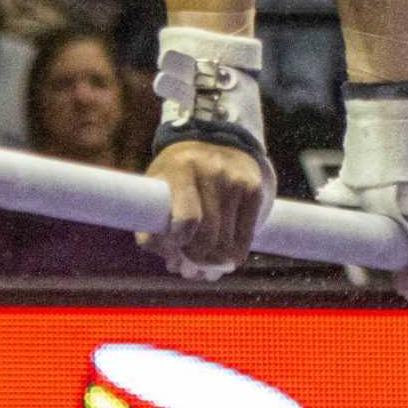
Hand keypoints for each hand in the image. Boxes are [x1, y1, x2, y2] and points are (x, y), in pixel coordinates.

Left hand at [142, 142, 269, 278]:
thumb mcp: (157, 190)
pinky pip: (247, 235)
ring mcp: (236, 180)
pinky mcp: (253, 189)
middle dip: (197, 258)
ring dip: (216, 261)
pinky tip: (228, 257)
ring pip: (227, 241)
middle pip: (208, 235)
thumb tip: (176, 264)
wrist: (213, 140)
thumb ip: (153, 230)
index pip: (188, 218)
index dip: (180, 243)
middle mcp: (212, 172)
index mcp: (181, 171)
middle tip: (191, 267)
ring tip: (207, 266)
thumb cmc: (177, 176)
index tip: (175, 250)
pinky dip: (236, 253)